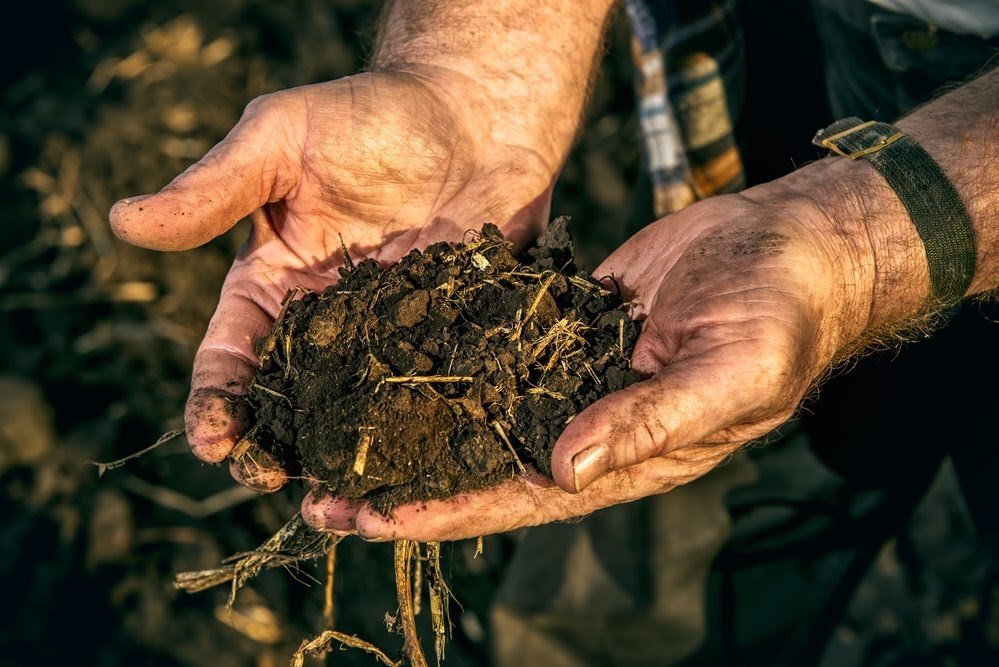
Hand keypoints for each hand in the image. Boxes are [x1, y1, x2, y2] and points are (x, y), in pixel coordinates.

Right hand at [110, 71, 556, 490]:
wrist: (476, 115)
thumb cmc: (372, 115)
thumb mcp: (282, 137)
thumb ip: (216, 187)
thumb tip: (124, 223)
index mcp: (273, 283)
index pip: (232, 353)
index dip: (217, 399)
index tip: (213, 440)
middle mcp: (326, 321)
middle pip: (290, 399)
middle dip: (274, 444)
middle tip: (273, 480)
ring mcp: (389, 335)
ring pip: (358, 411)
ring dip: (344, 455)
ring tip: (342, 497)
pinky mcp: (450, 337)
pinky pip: (430, 392)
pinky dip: (421, 429)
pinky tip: (420, 461)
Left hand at [309, 183, 874, 540]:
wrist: (793, 245)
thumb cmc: (782, 314)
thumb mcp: (732, 372)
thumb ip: (650, 421)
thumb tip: (565, 469)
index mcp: (626, 453)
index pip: (520, 497)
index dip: (446, 511)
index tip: (373, 519)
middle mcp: (588, 424)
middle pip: (482, 465)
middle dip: (405, 483)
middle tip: (319, 493)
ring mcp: (573, 374)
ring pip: (479, 411)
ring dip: (411, 425)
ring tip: (334, 433)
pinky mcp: (565, 325)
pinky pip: (495, 347)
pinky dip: (445, 359)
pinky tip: (391, 360)